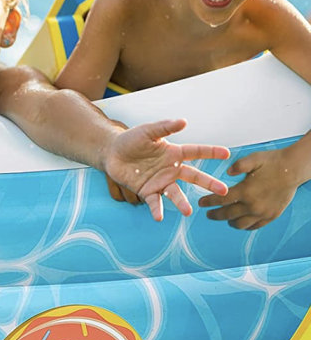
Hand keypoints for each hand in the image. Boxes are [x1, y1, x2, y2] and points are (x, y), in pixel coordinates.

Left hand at [103, 119, 229, 220]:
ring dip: (181, 202)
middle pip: (193, 176)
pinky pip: (155, 202)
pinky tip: (159, 217)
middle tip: (224, 192)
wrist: (111, 152)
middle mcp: (171, 169)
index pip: (196, 152)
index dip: (211, 152)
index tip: (227, 154)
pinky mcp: (147, 191)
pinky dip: (157, 210)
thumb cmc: (131, 140)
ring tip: (188, 211)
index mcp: (174, 153)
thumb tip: (184, 121)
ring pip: (175, 193)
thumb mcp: (147, 131)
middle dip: (208, 183)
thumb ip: (164, 127)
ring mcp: (161, 181)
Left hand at [198, 148, 299, 229]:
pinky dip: (245, 226)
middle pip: (228, 215)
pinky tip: (240, 221)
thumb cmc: (272, 162)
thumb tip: (227, 172)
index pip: (221, 200)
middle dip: (215, 215)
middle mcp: (253, 205)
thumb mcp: (252, 159)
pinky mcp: (272, 216)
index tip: (201, 203)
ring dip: (229, 222)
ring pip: (241, 224)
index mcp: (246, 191)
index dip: (209, 202)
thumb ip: (237, 166)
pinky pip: (254, 226)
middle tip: (208, 214)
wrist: (293, 170)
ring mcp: (263, 213)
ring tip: (223, 218)